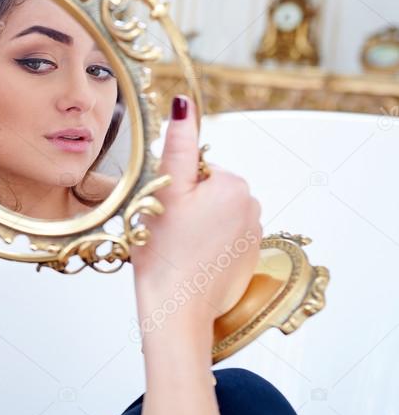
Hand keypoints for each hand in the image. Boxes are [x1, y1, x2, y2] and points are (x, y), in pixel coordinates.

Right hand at [132, 94, 261, 345]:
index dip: (173, 186)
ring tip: (175, 247)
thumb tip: (184, 105)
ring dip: (193, 225)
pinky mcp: (246, 259)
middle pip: (206, 190)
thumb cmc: (166, 253)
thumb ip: (177, 145)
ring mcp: (251, 235)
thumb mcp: (165, 190)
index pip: (196, 168)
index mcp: (234, 185)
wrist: (178, 309)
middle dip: (184, 205)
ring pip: (211, 215)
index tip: (163, 208)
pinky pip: (220, 238)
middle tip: (165, 228)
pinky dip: (203, 245)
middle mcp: (251, 207)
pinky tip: (188, 261)